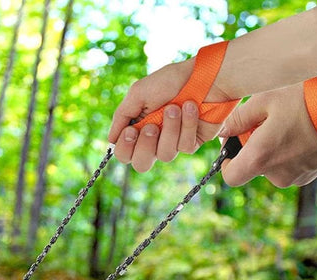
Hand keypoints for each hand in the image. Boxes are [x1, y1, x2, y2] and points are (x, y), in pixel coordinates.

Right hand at [108, 58, 232, 171]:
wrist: (205, 77)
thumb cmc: (172, 81)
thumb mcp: (139, 92)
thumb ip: (122, 116)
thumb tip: (110, 140)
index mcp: (138, 128)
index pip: (124, 153)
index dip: (125, 148)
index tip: (131, 131)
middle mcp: (154, 139)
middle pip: (141, 164)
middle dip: (146, 146)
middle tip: (153, 126)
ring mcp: (173, 142)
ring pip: (165, 156)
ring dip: (170, 129)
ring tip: (176, 108)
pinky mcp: (191, 142)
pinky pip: (184, 146)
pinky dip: (187, 125)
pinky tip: (191, 108)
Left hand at [219, 82, 316, 187]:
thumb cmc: (307, 103)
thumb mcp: (266, 99)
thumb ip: (238, 118)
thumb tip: (223, 131)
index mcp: (259, 159)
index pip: (230, 177)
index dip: (227, 162)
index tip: (234, 143)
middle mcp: (274, 175)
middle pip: (252, 167)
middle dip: (253, 147)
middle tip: (267, 122)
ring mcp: (293, 178)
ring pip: (272, 166)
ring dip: (273, 148)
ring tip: (290, 122)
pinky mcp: (309, 176)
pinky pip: (289, 166)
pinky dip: (290, 152)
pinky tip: (304, 131)